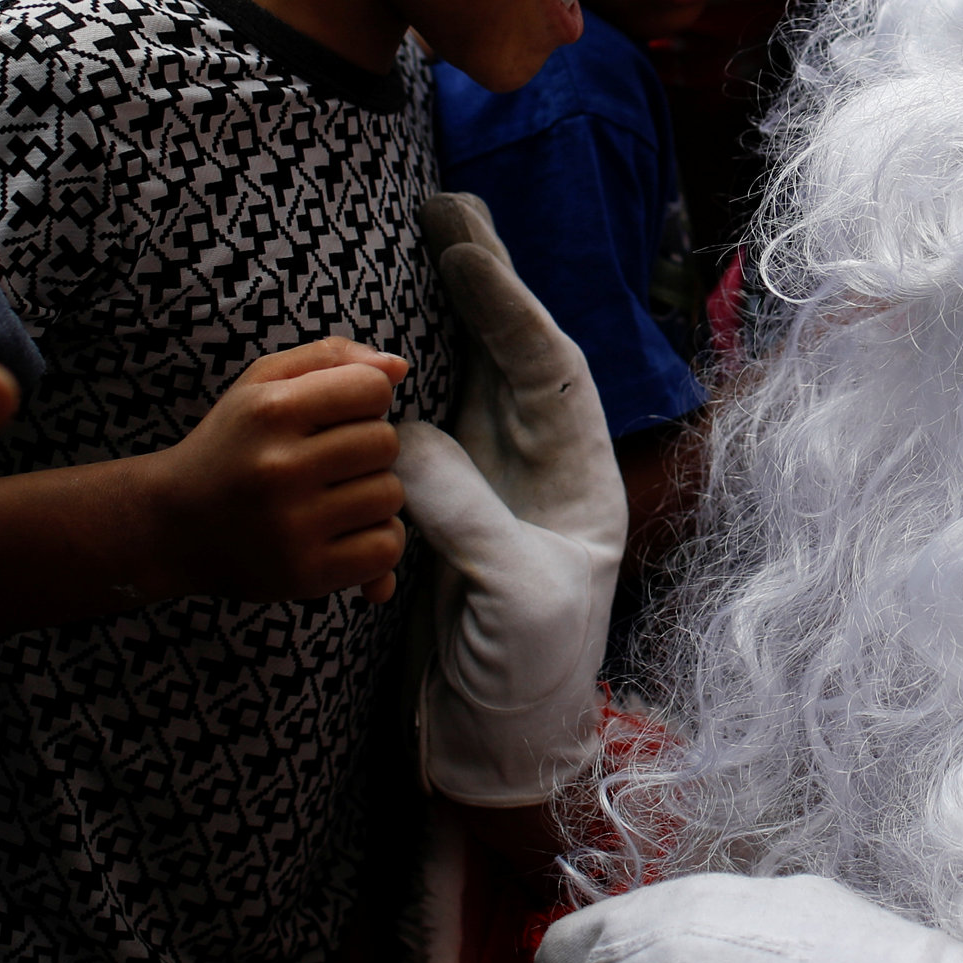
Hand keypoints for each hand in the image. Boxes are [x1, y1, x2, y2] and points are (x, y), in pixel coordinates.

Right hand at [148, 340, 410, 601]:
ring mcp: (291, 526)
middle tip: (330, 462)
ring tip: (333, 497)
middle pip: (385, 443)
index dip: (365, 400)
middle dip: (367, 448)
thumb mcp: (261, 384)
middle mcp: (279, 467)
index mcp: (271, 410)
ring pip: (390, 496)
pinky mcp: (303, 574)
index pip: (373, 389)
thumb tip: (398, 368)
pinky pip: (385, 550)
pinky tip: (346, 532)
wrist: (171, 527)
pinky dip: (378, 541)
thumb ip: (330, 358)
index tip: (336, 417)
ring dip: (373, 495)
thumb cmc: (230, 446)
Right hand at [396, 193, 628, 806]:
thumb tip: (407, 440)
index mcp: (580, 480)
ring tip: (418, 241)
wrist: (499, 755)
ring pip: (469, 378)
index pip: (550, 369)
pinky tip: (382, 337)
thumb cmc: (531, 682)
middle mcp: (540, 468)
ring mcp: (491, 484)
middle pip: (513, 354)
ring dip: (444, 315)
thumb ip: (466, 516)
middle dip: (482, 282)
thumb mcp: (512, 599)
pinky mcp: (443, 510)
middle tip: (443, 207)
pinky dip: (403, 377)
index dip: (510, 302)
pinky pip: (423, 425)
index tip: (466, 246)